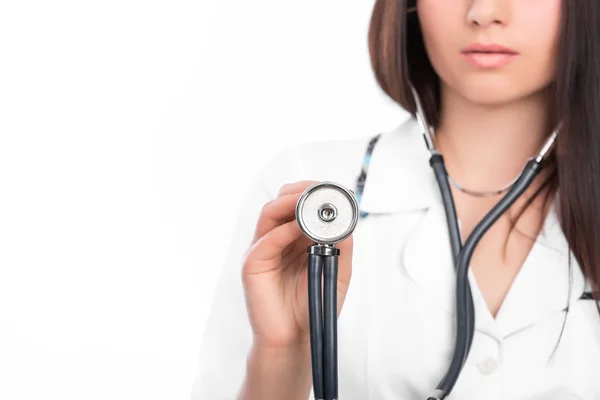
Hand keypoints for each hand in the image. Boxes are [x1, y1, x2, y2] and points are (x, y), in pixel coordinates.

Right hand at [242, 180, 353, 349]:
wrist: (296, 338)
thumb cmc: (313, 306)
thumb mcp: (337, 271)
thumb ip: (341, 245)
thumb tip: (345, 220)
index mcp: (295, 238)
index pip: (299, 203)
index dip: (313, 192)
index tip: (334, 189)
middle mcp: (276, 239)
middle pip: (281, 201)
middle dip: (301, 191)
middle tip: (322, 190)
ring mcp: (262, 249)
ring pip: (269, 212)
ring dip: (290, 202)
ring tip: (311, 202)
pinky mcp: (252, 264)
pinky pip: (265, 240)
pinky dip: (283, 230)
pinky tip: (300, 226)